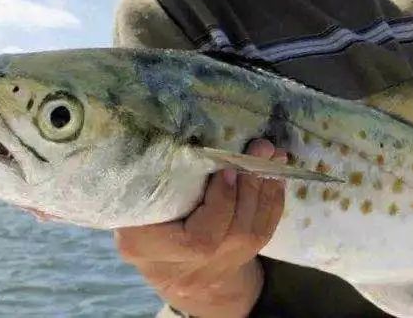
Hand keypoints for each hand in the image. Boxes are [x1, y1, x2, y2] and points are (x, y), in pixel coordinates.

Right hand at [114, 139, 287, 317]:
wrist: (157, 260)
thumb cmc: (140, 211)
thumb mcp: (138, 195)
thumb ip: (157, 177)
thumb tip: (191, 138)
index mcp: (143, 245)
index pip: (194, 239)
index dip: (221, 204)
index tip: (227, 169)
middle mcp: (178, 268)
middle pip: (228, 234)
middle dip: (249, 187)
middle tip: (259, 148)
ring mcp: (208, 273)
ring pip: (249, 235)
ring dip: (264, 189)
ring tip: (270, 155)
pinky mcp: (232, 266)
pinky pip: (262, 235)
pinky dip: (271, 202)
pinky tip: (274, 176)